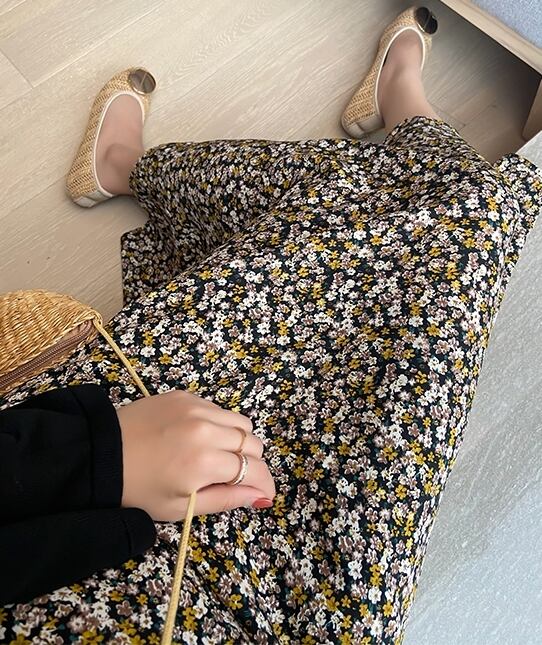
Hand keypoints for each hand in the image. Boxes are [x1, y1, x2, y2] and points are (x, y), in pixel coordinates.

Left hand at [116, 390, 274, 520]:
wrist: (101, 454)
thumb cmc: (139, 489)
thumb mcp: (182, 507)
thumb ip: (226, 500)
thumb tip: (261, 498)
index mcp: (204, 462)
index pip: (254, 469)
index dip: (265, 484)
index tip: (264, 494)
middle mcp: (206, 429)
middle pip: (253, 443)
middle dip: (252, 464)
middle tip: (235, 478)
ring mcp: (196, 407)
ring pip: (241, 423)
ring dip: (239, 442)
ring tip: (219, 457)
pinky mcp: (185, 395)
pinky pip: (219, 409)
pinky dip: (220, 425)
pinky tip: (200, 438)